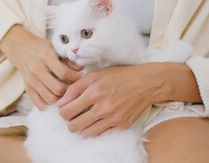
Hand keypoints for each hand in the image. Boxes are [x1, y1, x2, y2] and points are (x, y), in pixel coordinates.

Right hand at [0, 25, 80, 109]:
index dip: (75, 78)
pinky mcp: (26, 88)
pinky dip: (48, 103)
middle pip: (58, 88)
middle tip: (72, 86)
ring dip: (60, 98)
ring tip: (63, 91)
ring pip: (50, 98)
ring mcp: (30, 80)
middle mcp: (37, 69)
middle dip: (69, 89)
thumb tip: (80, 69)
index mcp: (46, 56)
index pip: (63, 73)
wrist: (22, 49)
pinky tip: (53, 96)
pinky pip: (39, 104)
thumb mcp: (56, 47)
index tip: (79, 77)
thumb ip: (69, 58)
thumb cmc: (43, 48)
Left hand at [57, 63, 200, 136]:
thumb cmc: (120, 76)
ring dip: (81, 127)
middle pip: (74, 126)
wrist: (147, 83)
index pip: (67, 111)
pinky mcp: (121, 125)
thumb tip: (60, 102)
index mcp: (95, 92)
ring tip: (85, 117)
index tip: (66, 108)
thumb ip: (75, 88)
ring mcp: (113, 119)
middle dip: (70, 121)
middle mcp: (103, 108)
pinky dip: (96, 127)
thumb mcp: (95, 75)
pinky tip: (99, 117)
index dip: (62, 111)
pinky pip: (101, 132)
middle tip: (74, 114)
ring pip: (86, 133)